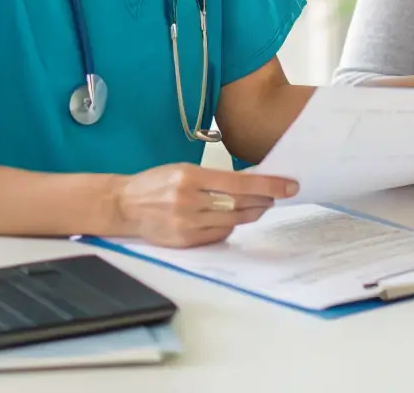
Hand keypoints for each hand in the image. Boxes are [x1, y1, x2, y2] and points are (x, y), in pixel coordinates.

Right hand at [114, 164, 297, 247]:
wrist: (124, 206)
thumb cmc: (155, 183)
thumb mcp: (184, 170)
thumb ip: (214, 178)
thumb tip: (250, 183)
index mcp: (189, 178)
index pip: (239, 182)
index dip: (268, 185)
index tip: (289, 185)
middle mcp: (189, 202)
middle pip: (240, 204)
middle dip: (264, 200)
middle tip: (279, 194)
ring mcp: (187, 225)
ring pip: (233, 221)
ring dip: (251, 213)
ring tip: (260, 205)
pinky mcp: (185, 242)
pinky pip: (218, 235)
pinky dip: (230, 225)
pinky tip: (232, 217)